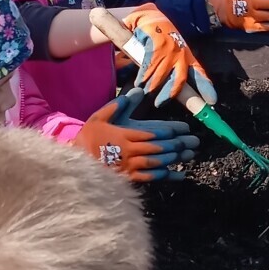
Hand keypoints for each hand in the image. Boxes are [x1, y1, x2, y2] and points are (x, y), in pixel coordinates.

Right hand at [75, 96, 199, 183]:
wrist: (76, 160)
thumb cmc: (89, 136)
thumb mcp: (100, 116)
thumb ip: (118, 105)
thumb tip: (136, 91)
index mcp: (123, 136)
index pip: (150, 133)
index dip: (167, 131)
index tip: (181, 129)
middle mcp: (128, 152)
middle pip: (156, 148)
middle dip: (175, 145)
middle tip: (192, 142)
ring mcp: (128, 166)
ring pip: (155, 163)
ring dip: (173, 159)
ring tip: (188, 154)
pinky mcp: (128, 177)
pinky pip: (149, 178)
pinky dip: (164, 176)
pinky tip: (177, 174)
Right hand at [116, 4, 216, 106]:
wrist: (152, 16)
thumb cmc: (162, 34)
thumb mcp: (174, 49)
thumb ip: (174, 67)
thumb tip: (169, 86)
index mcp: (187, 56)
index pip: (199, 73)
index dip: (205, 87)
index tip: (212, 100)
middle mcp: (180, 54)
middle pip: (179, 80)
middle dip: (169, 94)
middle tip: (159, 104)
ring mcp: (169, 50)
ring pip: (160, 76)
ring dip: (151, 87)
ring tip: (145, 92)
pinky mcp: (157, 46)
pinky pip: (149, 67)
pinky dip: (143, 76)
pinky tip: (139, 82)